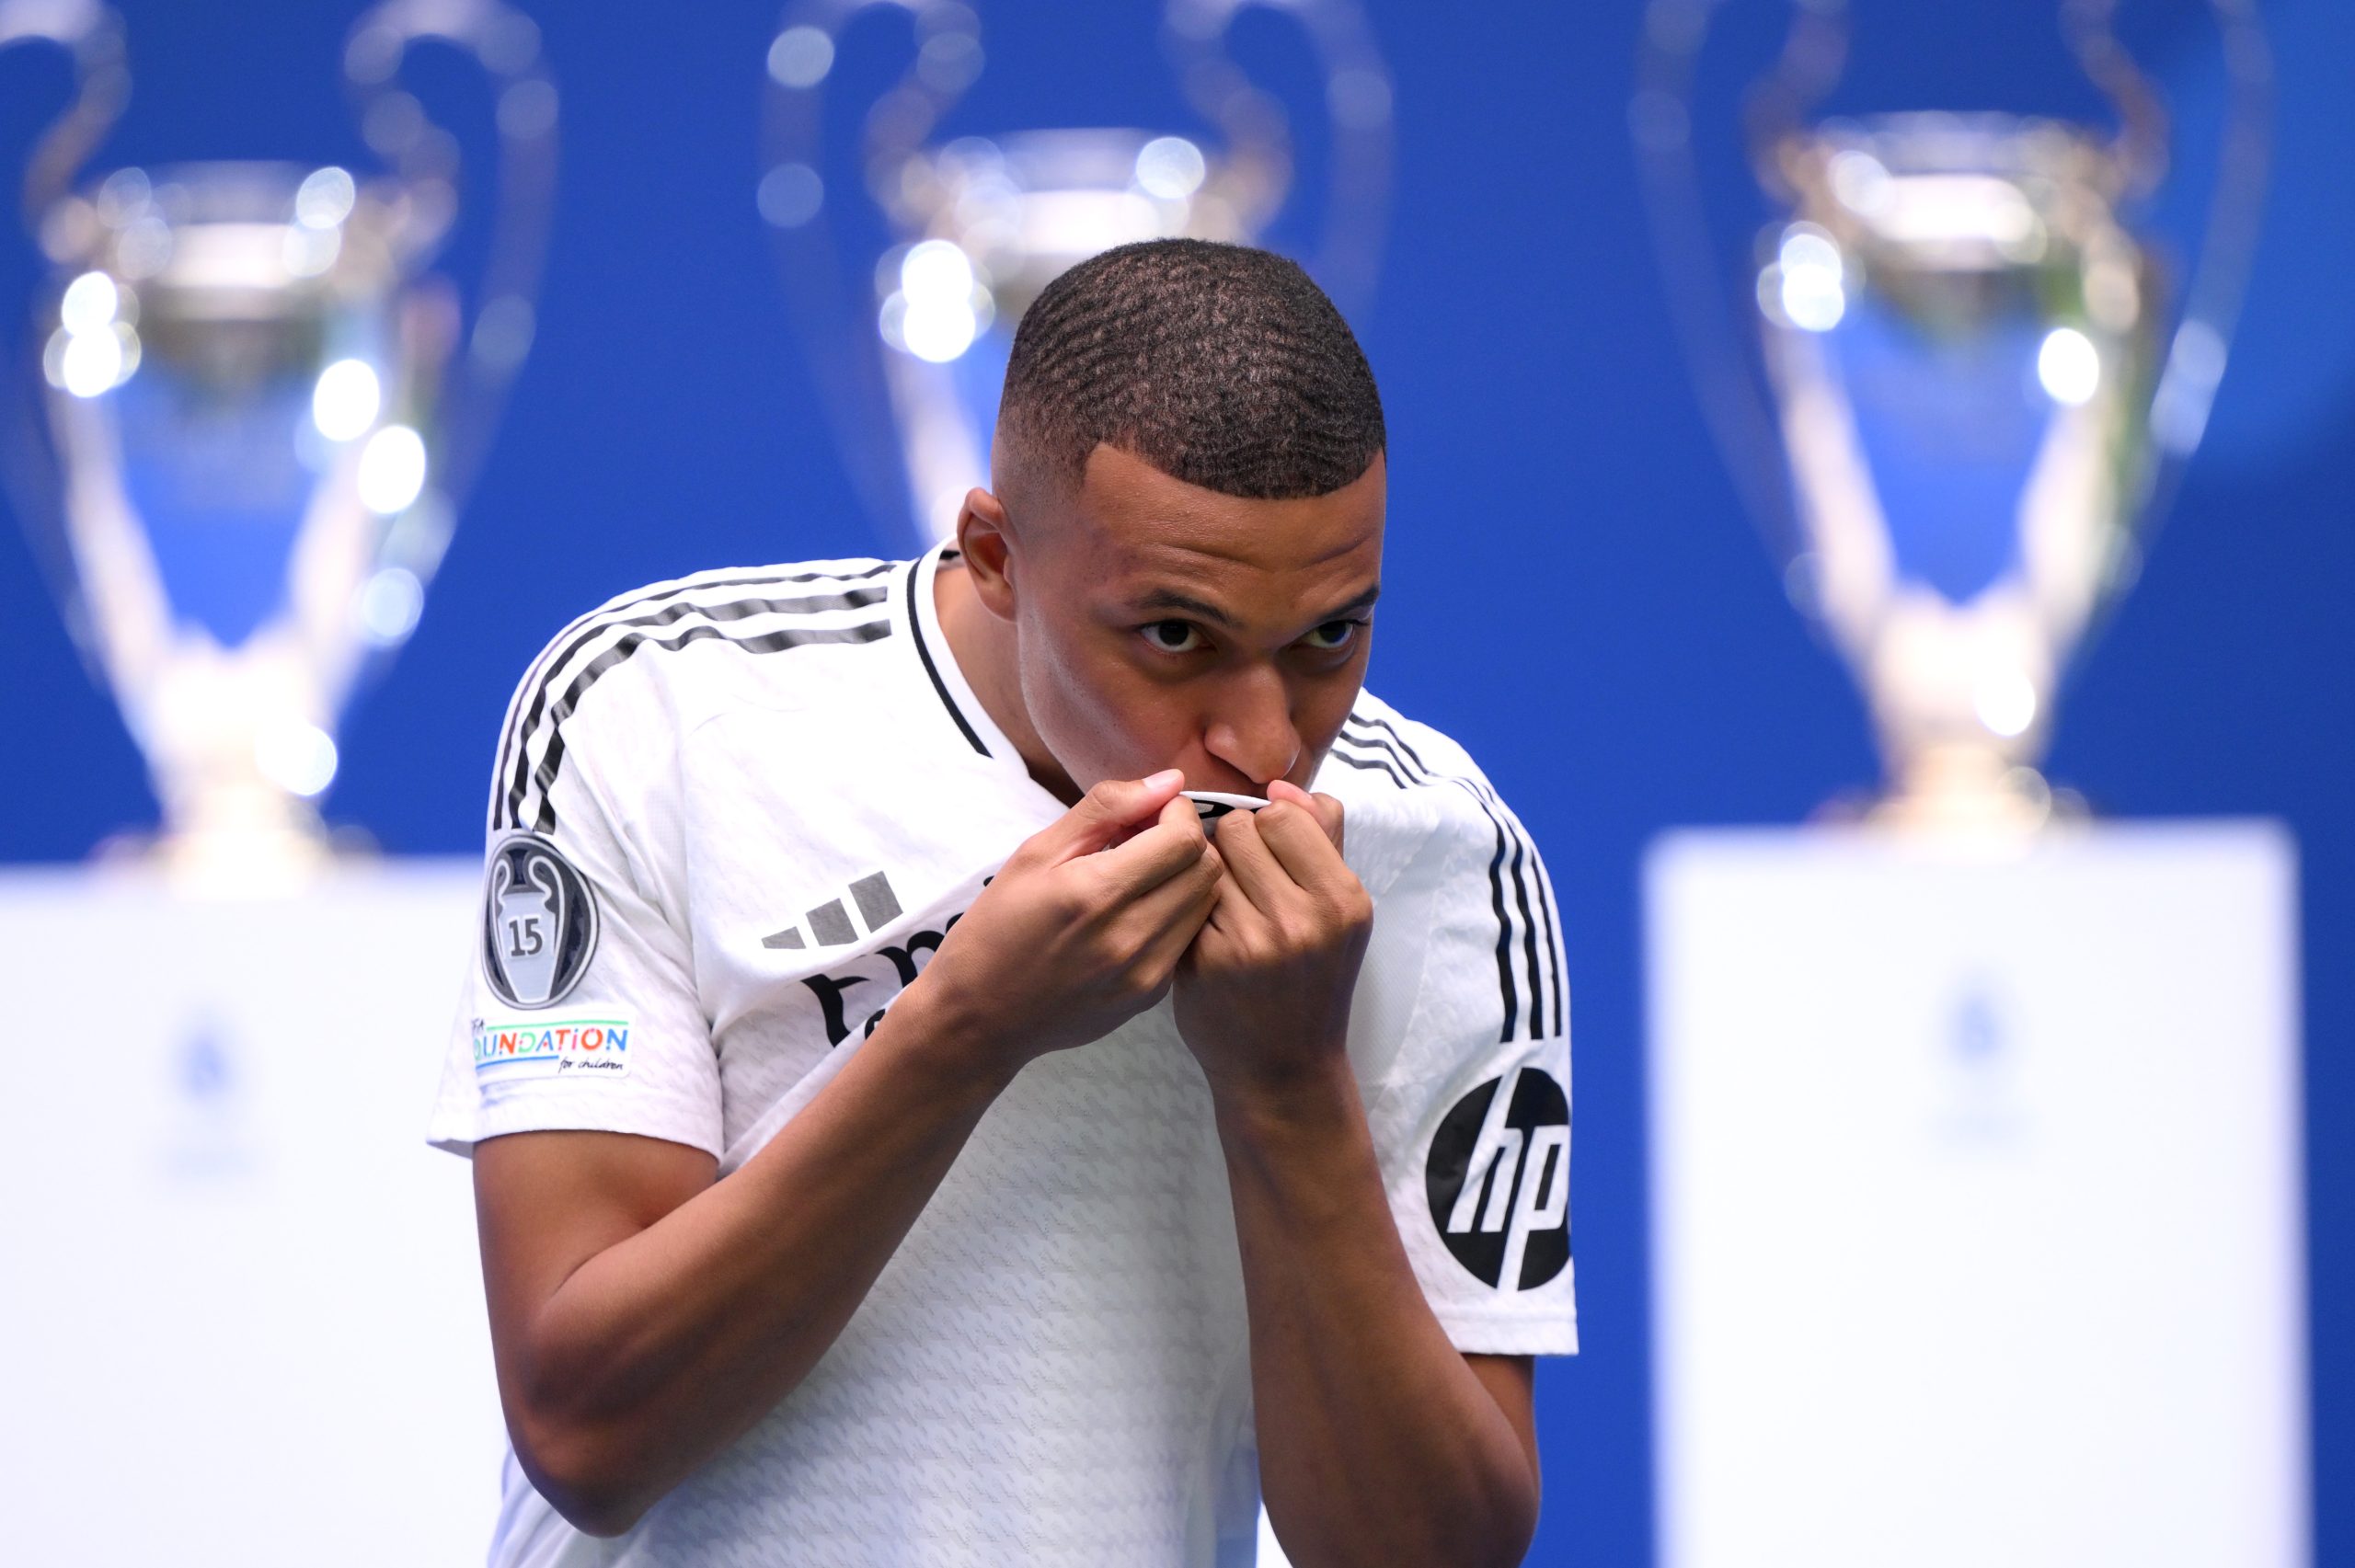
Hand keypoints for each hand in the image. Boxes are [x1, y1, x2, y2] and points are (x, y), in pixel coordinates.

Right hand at [915, 770, 1223, 1073]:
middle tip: (1148, 839)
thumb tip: (1169, 781)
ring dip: (1186, 877)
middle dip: (1186, 841)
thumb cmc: (997, 927)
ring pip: (1206, 904)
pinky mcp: (1150, 996)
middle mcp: (1129, 937)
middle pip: (1206, 869)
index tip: (1151, 812)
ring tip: (1142, 875)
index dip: (1177, 813)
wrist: (980, 1017)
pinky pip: (1188, 938)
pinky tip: (1138, 912)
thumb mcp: (1036, 853)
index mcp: (1095, 893)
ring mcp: (1144, 974)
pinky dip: (1176, 914)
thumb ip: (1106, 809)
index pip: (1183, 839)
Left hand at [1173, 780, 1372, 1104]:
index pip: (1284, 814)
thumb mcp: (1341, 911)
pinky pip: (1185, 896)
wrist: (1282, 1067)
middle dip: (1236, 846)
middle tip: (1247, 884)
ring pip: (1205, 859)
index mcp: (1343, 900)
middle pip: (1239, 828)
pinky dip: (1191, 906)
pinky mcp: (1204, 961)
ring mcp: (1249, 942)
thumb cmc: (1313, 978)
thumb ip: (1323, 838)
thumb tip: (1283, 786)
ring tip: (1229, 907)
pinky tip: (1209, 933)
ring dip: (1210, 873)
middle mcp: (1301, 920)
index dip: (1270, 827)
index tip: (1273, 856)